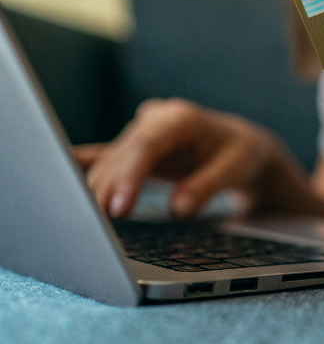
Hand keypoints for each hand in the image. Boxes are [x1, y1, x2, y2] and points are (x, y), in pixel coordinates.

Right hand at [75, 98, 286, 218]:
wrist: (244, 146)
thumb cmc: (243, 154)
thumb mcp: (236, 169)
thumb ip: (206, 187)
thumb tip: (178, 209)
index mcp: (181, 118)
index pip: (146, 146)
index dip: (128, 178)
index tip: (118, 208)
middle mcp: (155, 120)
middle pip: (122, 156)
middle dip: (108, 189)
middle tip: (96, 225)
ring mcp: (142, 132)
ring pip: (112, 163)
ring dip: (98, 190)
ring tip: (86, 223)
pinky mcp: (136, 149)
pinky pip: (109, 160)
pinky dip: (88, 172)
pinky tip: (58, 176)